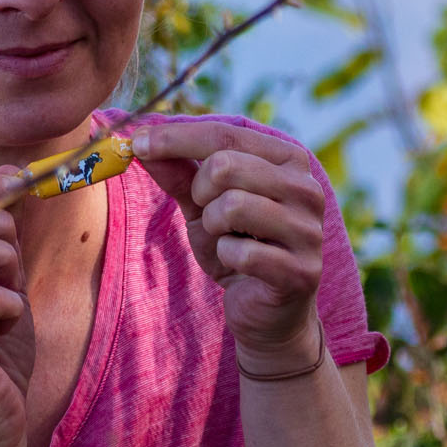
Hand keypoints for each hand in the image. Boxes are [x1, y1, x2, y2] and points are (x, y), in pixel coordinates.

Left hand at [132, 122, 325, 374]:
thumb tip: (141, 141)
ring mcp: (308, 230)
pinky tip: (241, 266)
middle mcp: (307, 188)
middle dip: (200, 192)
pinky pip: (241, 252)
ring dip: (214, 226)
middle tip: (211, 215)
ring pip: (232, 205)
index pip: (225, 134)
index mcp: (288, 160)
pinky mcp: (302, 271)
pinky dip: (227, 258)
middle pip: (225, 165)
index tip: (138, 141)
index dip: (175, 138)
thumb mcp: (202, 205)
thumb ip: (179, 172)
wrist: (266, 312)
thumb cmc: (237, 247)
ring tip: (228, 239)